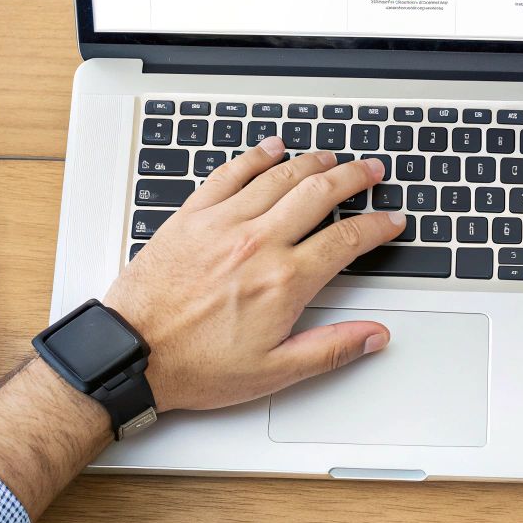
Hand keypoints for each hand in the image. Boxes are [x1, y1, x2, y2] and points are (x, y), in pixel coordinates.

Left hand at [102, 138, 402, 411]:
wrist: (131, 356)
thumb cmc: (194, 366)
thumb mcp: (273, 372)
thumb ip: (331, 349)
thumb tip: (374, 335)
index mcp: (283, 281)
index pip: (346, 241)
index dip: (376, 227)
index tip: (391, 221)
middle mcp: (257, 243)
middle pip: (319, 194)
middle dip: (353, 178)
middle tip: (371, 171)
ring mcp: (223, 224)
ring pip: (279, 177)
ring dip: (313, 162)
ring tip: (332, 157)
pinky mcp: (192, 216)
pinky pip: (230, 173)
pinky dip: (256, 156)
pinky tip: (271, 149)